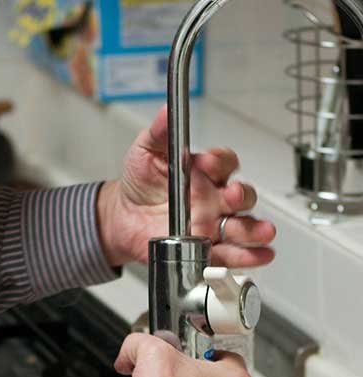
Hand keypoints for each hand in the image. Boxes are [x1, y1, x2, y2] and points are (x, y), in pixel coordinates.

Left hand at [97, 105, 275, 268]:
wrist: (123, 218)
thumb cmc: (140, 183)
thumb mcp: (146, 151)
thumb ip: (160, 132)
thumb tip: (167, 110)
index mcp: (204, 173)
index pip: (224, 163)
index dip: (219, 162)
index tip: (204, 163)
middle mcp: (215, 199)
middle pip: (242, 196)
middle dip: (241, 196)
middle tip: (230, 196)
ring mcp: (213, 225)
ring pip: (243, 226)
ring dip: (255, 230)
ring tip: (262, 232)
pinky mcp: (206, 249)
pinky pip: (231, 254)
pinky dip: (248, 256)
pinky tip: (259, 255)